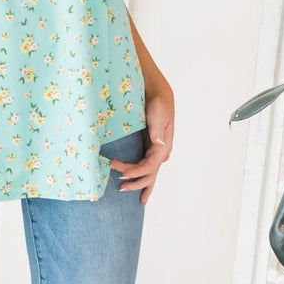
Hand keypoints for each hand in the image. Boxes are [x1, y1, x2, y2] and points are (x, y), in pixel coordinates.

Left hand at [109, 83, 173, 203]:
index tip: (120, 172)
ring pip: (147, 174)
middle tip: (120, 188)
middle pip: (149, 175)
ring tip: (123, 189)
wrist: (158, 94)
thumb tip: (158, 143)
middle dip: (135, 183)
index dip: (135, 171)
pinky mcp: (147, 148)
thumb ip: (157, 130)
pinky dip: (139, 177)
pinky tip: (134, 185)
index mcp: (163, 147)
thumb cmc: (158, 103)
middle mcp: (160, 153)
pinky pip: (144, 167)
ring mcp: (154, 152)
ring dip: (137, 183)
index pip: (149, 166)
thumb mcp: (158, 115)